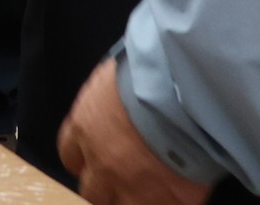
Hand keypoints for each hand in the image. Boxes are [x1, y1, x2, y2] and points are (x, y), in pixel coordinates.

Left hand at [60, 61, 208, 204]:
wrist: (189, 93)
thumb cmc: (153, 69)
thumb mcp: (118, 75)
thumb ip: (110, 98)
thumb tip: (115, 100)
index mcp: (86, 126)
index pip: (70, 154)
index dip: (84, 159)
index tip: (93, 159)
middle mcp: (102, 162)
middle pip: (91, 191)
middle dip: (103, 186)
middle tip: (121, 179)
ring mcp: (134, 188)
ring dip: (130, 200)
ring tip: (148, 191)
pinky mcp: (169, 201)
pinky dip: (167, 204)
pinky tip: (175, 196)